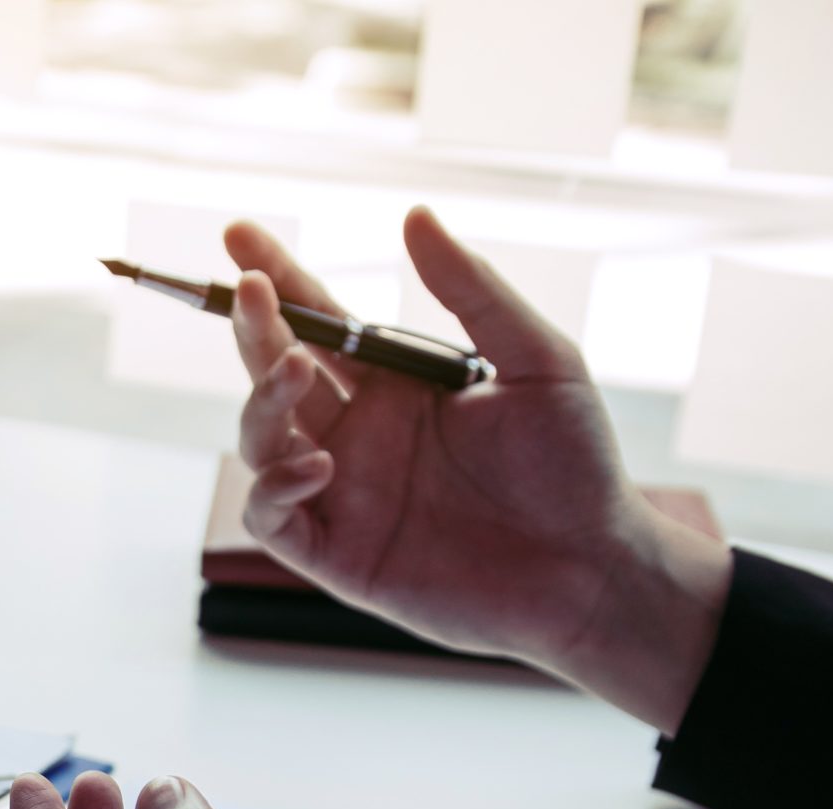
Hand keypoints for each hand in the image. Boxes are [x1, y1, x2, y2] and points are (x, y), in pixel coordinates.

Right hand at [226, 208, 731, 733]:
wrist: (592, 569)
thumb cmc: (576, 467)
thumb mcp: (538, 360)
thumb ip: (473, 290)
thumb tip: (416, 216)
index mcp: (399, 386)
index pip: (321, 322)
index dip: (278, 279)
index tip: (240, 236)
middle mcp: (361, 435)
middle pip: (277, 370)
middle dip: (254, 326)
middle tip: (250, 291)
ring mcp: (344, 494)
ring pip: (261, 438)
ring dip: (264, 399)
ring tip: (298, 371)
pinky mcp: (338, 554)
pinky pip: (270, 516)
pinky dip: (273, 486)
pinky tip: (316, 464)